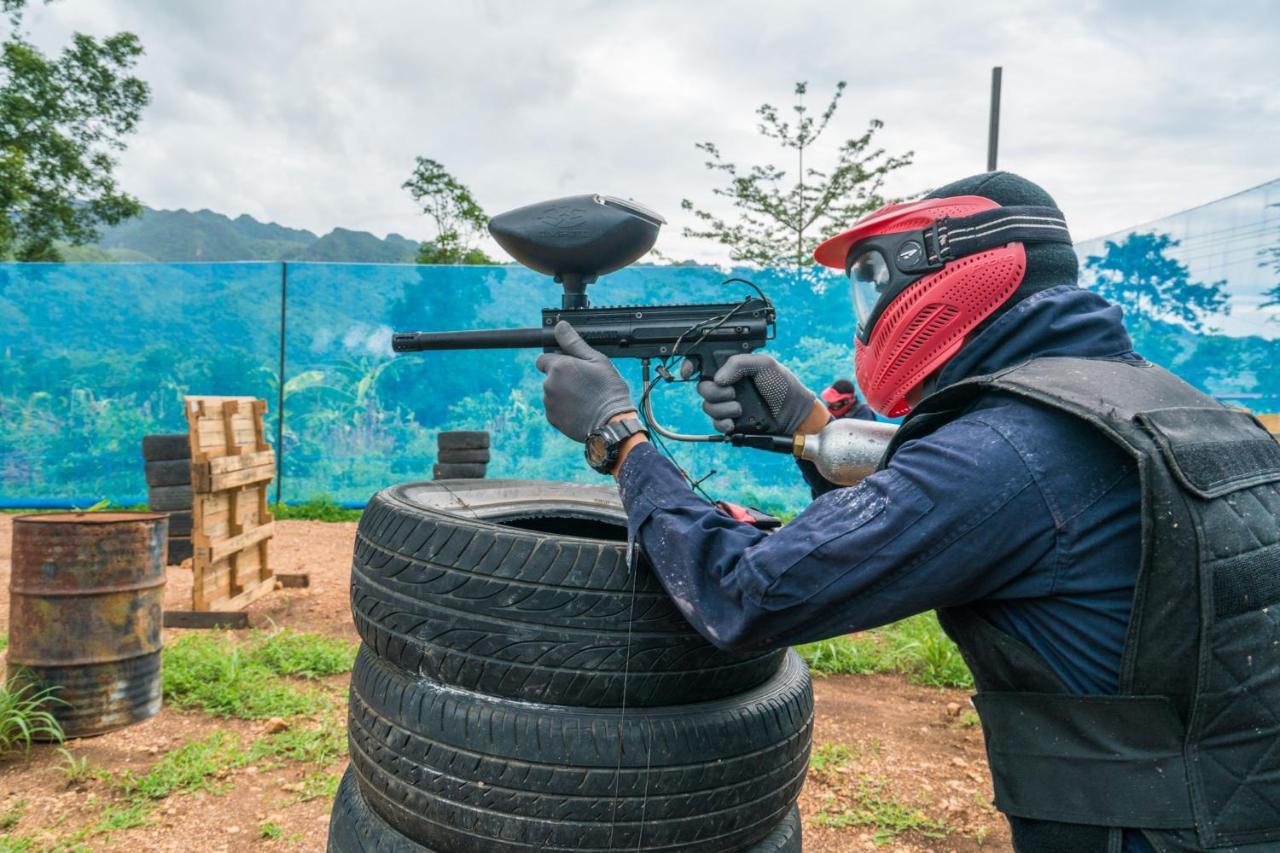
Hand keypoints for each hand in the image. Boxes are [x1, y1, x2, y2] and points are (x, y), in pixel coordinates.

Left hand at [535, 321, 635, 442]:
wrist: (611, 422)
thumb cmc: (608, 390)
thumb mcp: (596, 360)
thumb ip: (574, 342)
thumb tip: (560, 326)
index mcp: (559, 367)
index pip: (543, 359)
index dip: (557, 361)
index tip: (571, 367)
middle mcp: (549, 384)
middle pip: (550, 376)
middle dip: (562, 378)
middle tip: (583, 383)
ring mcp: (549, 403)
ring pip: (552, 393)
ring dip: (563, 393)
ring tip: (584, 397)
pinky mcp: (552, 418)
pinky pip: (554, 408)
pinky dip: (564, 408)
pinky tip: (580, 409)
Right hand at [682, 353, 817, 434]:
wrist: (794, 414)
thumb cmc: (783, 385)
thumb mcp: (764, 364)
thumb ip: (739, 363)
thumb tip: (718, 379)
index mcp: (733, 368)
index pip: (704, 363)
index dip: (691, 365)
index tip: (689, 371)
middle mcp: (727, 385)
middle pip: (702, 387)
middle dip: (714, 392)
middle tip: (733, 393)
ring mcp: (728, 404)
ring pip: (707, 406)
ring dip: (722, 408)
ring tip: (740, 408)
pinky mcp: (731, 422)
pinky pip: (715, 423)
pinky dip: (723, 423)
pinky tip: (734, 422)